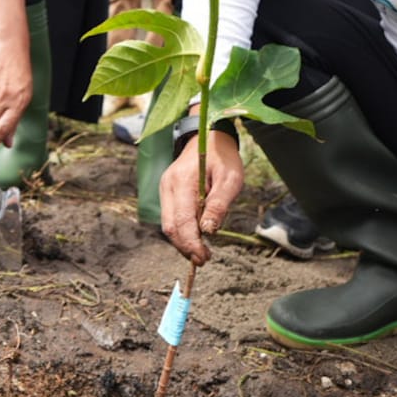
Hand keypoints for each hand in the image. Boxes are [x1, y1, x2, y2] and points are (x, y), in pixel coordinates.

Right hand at [160, 127, 243, 264]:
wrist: (209, 136)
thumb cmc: (223, 157)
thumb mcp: (231, 179)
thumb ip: (219, 205)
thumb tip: (209, 232)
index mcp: (181, 182)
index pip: (181, 222)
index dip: (191, 244)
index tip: (204, 258)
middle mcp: (168, 186)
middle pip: (170, 227)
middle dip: (185, 247)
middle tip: (204, 259)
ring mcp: (165, 188)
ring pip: (168, 224)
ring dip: (183, 241)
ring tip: (202, 250)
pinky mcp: (167, 191)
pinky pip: (171, 216)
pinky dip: (182, 230)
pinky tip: (196, 236)